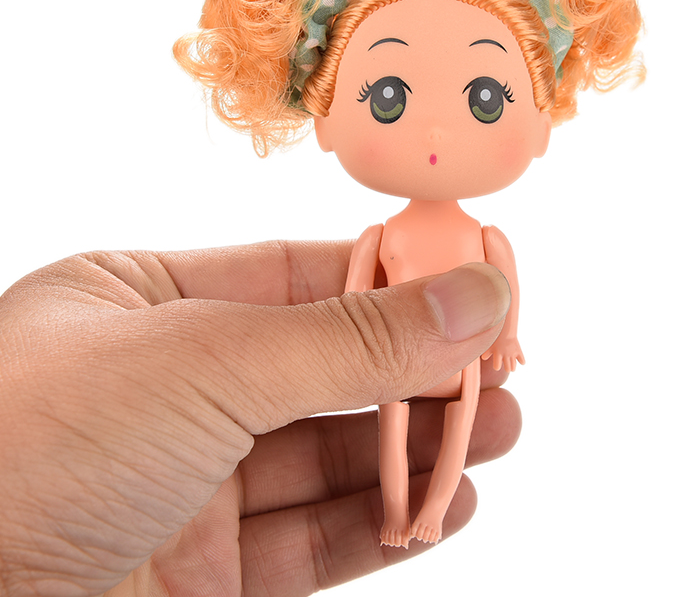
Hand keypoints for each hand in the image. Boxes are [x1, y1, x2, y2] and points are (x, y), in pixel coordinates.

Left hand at [0, 241, 520, 596]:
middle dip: (414, 367)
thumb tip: (472, 296)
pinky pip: (310, 540)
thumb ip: (351, 339)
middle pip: (321, 367)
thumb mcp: (208, 362)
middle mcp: (164, 388)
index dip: (386, 274)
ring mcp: (182, 484)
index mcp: (143, 304)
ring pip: (325, 456)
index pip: (293, 273)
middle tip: (499, 363)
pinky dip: (381, 522)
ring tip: (497, 430)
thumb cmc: (29, 448)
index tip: (466, 277)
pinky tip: (442, 505)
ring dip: (414, 447)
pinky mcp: (198, 575)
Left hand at [481, 337, 525, 371]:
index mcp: (497, 353)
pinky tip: (517, 358)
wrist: (506, 329)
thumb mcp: (490, 345)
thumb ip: (486, 353)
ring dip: (512, 367)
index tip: (497, 364)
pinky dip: (521, 361)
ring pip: (514, 368)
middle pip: (508, 369)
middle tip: (506, 363)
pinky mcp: (519, 351)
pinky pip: (522, 362)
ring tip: (510, 362)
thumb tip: (483, 358)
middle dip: (507, 368)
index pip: (497, 367)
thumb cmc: (496, 338)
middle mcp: (505, 354)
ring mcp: (513, 353)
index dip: (496, 366)